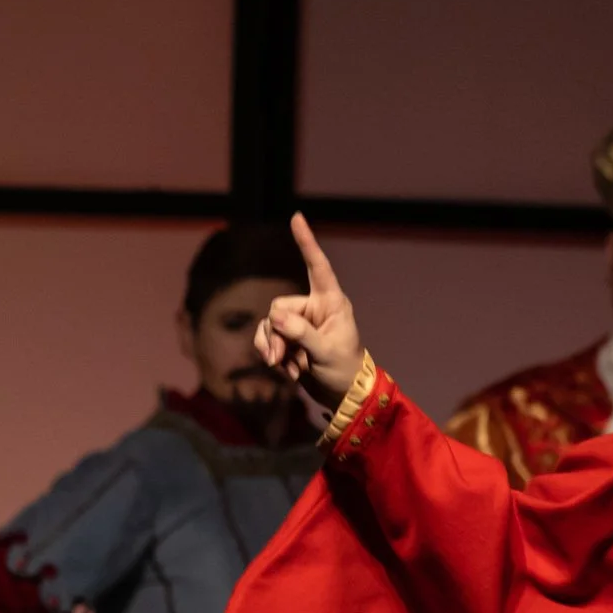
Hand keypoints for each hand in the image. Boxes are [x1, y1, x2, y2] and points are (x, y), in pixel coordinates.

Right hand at [254, 214, 364, 409]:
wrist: (343, 395)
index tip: (297, 217)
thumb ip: (302, 334)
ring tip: (287, 369)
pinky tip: (286, 372)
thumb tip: (276, 317)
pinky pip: (267, 339)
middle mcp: (314, 307)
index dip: (306, 242)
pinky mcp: (289, 339)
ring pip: (269, 325)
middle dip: (277, 335)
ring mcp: (300, 323)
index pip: (317, 266)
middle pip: (278, 307)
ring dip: (273, 348)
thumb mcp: (326, 352)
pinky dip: (271, 355)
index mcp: (332, 302)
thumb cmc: (345, 371)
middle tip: (283, 359)